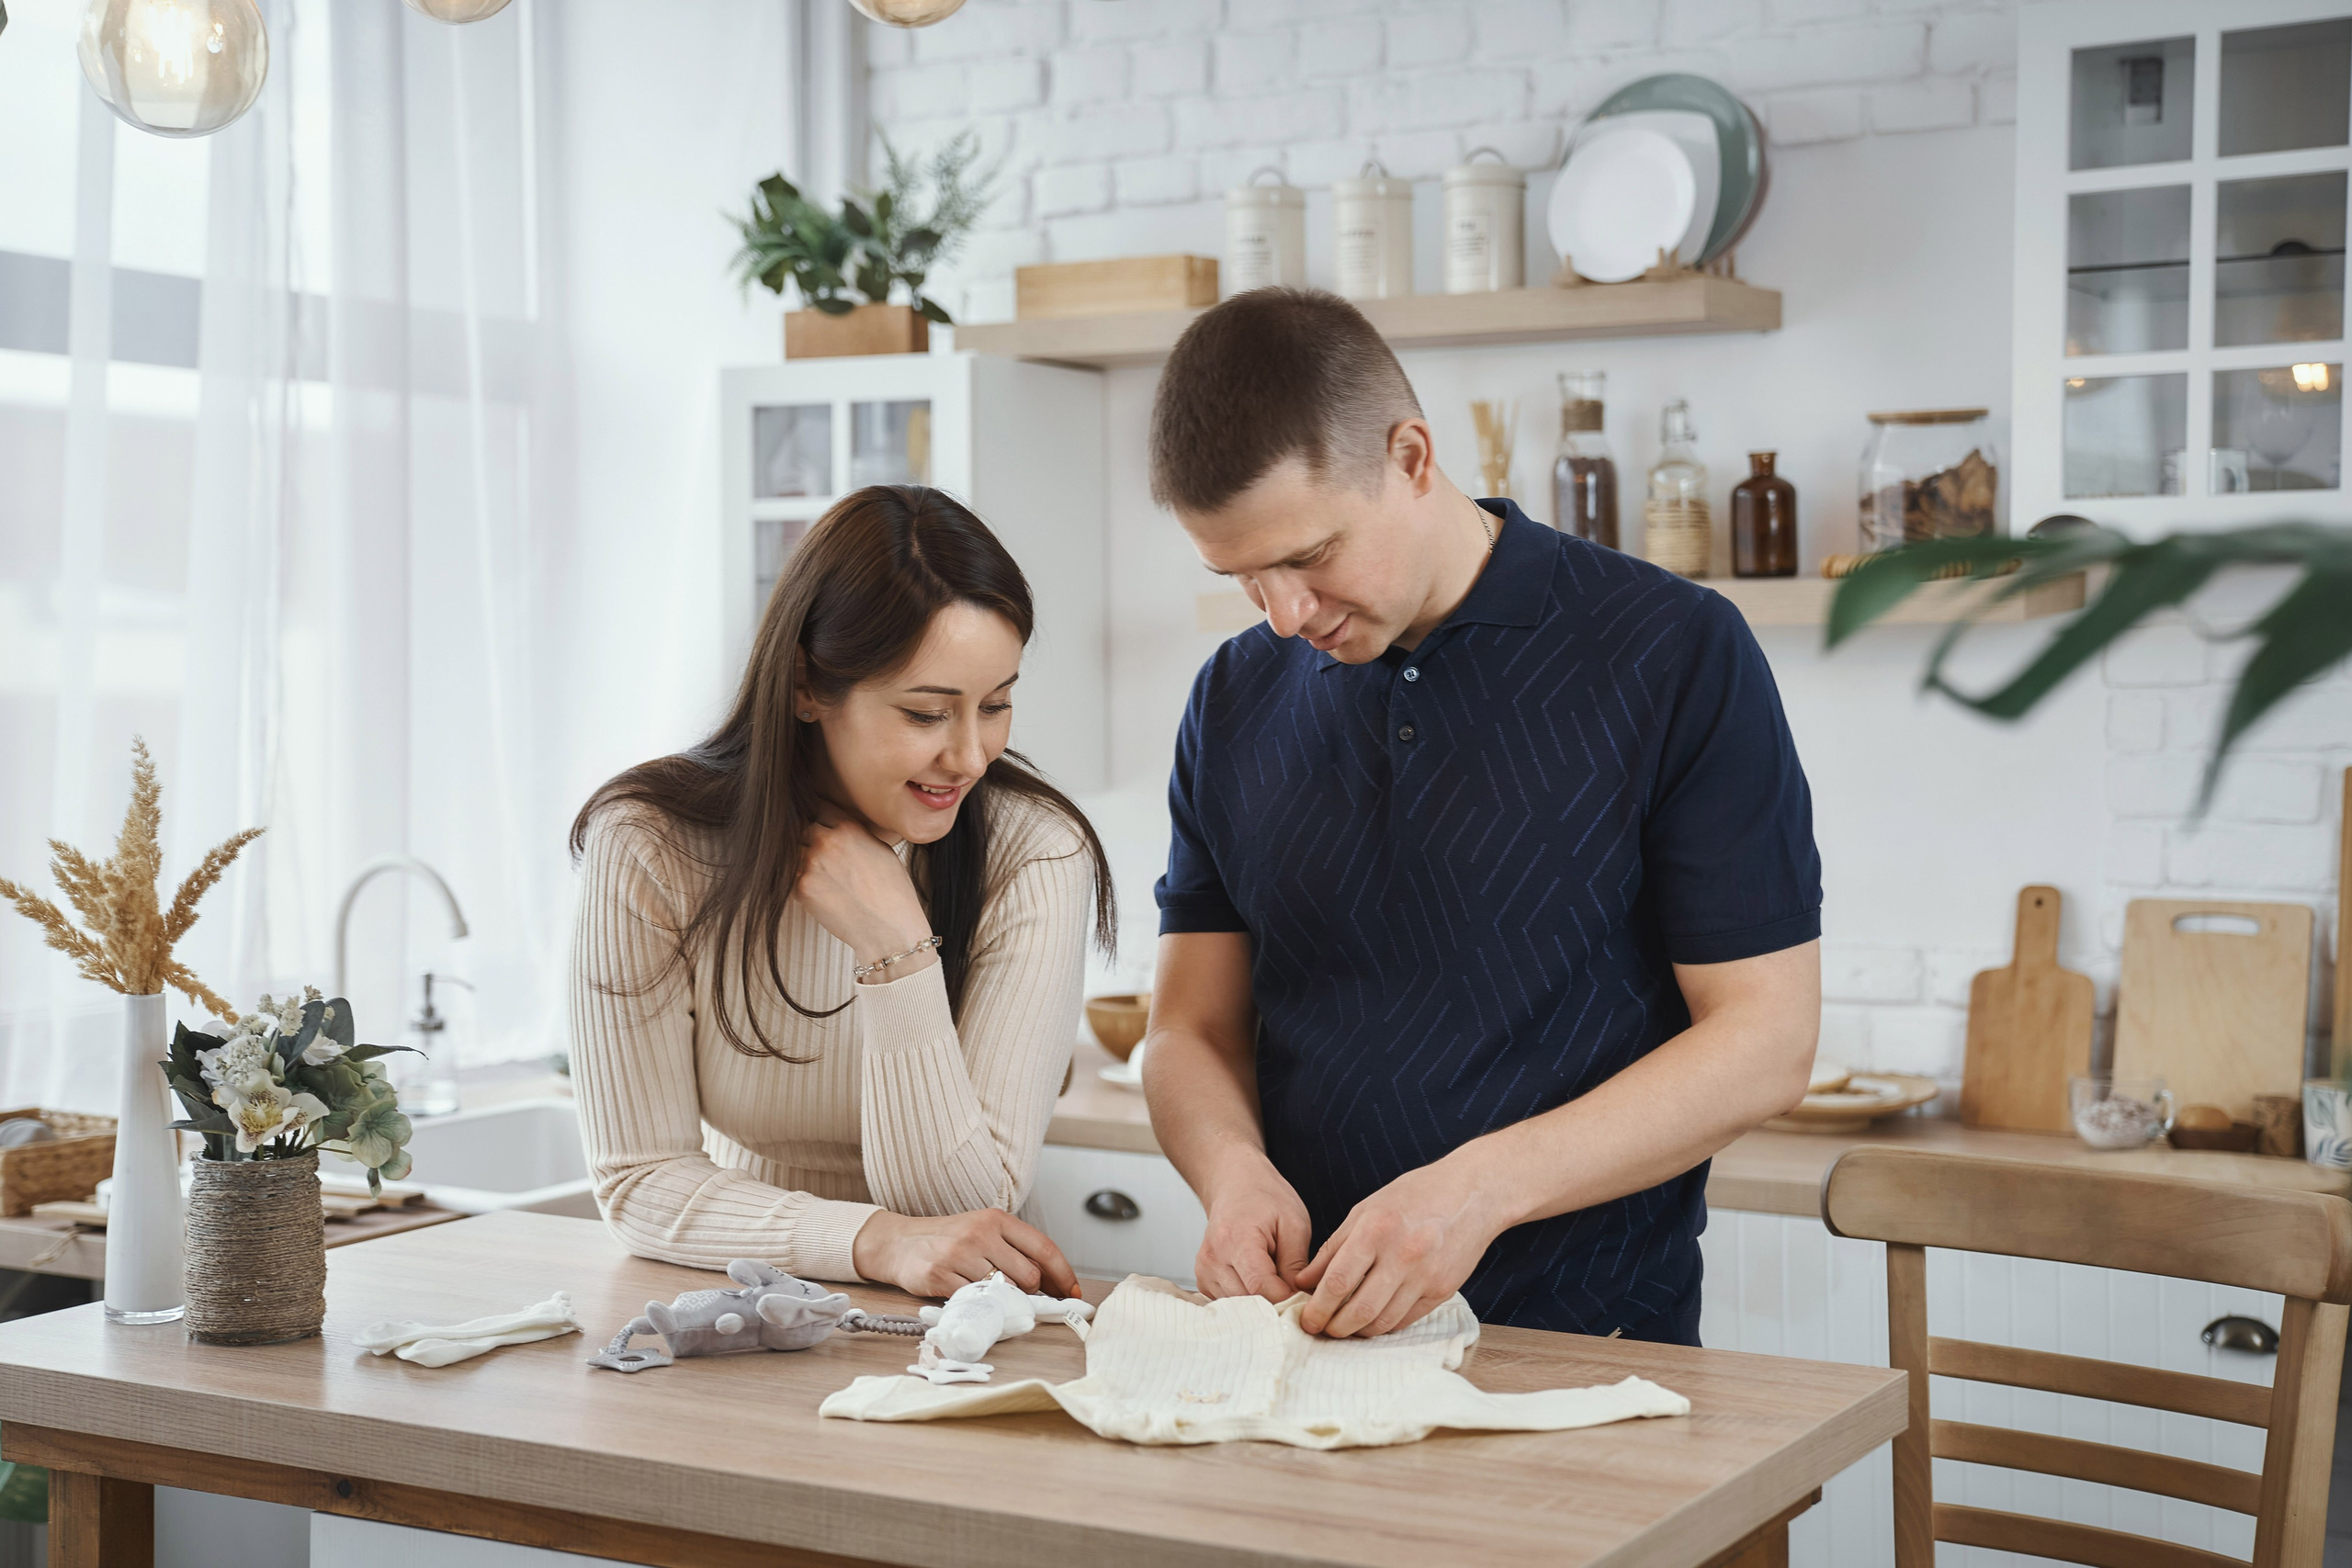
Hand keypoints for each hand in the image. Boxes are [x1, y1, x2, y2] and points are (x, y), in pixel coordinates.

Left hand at [794, 813, 933, 975]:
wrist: (889, 929)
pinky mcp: (800, 888)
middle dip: (807, 837)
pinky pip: (789, 875)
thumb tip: (837, 827)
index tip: (817, 822)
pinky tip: (817, 888)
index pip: (819, 807)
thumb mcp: (881, 849)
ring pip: (791, 851)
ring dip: (799, 858)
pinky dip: (797, 879)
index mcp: (848, 828)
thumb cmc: (892, 892)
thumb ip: (854, 834)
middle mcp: (826, 842)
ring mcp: (810, 864)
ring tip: (817, 872)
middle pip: (801, 827)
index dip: (818, 816)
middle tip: (817, 852)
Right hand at [851, 1207, 1079, 1299]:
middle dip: (1029, 1292)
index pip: (1043, 1247)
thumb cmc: (949, 1239)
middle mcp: (980, 1233)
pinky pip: (974, 1301)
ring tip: (987, 1293)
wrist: (900, 1242)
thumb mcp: (983, 1231)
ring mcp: (959, 1254)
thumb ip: (1014, 1249)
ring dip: (1001, 1301)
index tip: (1072, 1292)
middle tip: (1017, 1295)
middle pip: (1028, 1275)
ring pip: (1003, 1291)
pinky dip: (976, 1305)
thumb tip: (1051, 1282)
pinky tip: (967, 1297)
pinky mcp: (940, 1276)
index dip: (1063, 1273)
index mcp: (997, 1219)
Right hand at [1192, 1151, 1312, 1303]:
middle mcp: (1213, 1258)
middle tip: (1296, 1291)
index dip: (1287, 1298)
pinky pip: (1229, 1303)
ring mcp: (1204, 1270)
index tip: (1305, 1297)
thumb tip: (1301, 1301)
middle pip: (1249, 1302)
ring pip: (1239, 1307)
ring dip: (1262, 1303)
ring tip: (1277, 1281)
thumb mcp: (1294, 1223)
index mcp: (1236, 1239)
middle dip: (1276, 1303)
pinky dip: (1248, 1300)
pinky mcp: (1203, 1280)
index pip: (1261, 1287)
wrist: (1234, 1183)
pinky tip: (1260, 1282)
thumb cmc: (1266, 1198)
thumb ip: (1296, 1264)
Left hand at [1293, 1154, 1509, 1338]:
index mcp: (1376, 1230)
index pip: (1338, 1282)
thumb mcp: (1366, 1210)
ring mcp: (1425, 1276)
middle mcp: (1402, 1255)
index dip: (1317, 1308)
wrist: (1472, 1194)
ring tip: (1345, 1327)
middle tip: (1322, 1330)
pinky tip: (1373, 1319)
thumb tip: (1306, 1282)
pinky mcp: (1443, 1291)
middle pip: (1359, 1310)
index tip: (1306, 1319)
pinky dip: (1385, 1325)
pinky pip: (1406, 1320)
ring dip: (1358, 1331)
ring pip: (1383, 1322)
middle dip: (1334, 1328)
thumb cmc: (1414, 1196)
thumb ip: (1334, 1247)